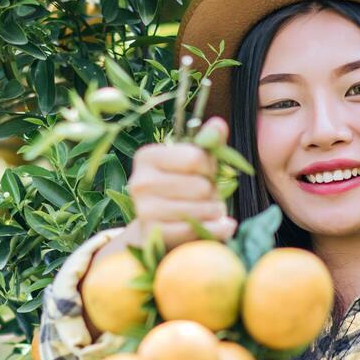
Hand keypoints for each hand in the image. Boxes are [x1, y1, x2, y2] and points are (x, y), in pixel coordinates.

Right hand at [125, 116, 236, 251]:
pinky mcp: (154, 235)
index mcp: (146, 156)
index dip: (211, 168)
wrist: (159, 229)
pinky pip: (197, 230)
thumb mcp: (194, 162)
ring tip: (206, 211)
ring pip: (202, 209)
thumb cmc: (181, 189)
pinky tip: (216, 226)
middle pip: (201, 186)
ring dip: (214, 212)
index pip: (196, 157)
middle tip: (206, 197)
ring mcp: (144, 210)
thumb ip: (208, 142)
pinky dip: (215, 230)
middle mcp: (140, 182)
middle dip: (213, 193)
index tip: (206, 174)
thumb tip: (219, 124)